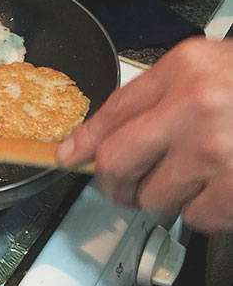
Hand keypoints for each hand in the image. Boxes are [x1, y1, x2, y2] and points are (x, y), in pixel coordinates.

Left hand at [56, 37, 232, 234]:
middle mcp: (197, 106)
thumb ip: (151, 99)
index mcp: (184, 69)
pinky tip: (224, 185)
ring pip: (154, 198)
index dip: (84, 141)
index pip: (112, 112)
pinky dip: (204, 210)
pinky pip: (196, 217)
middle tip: (128, 185)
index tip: (68, 157)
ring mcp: (218, 150)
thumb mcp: (203, 71)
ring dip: (168, 196)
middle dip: (116, 183)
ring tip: (200, 174)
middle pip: (116, 162)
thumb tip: (96, 140)